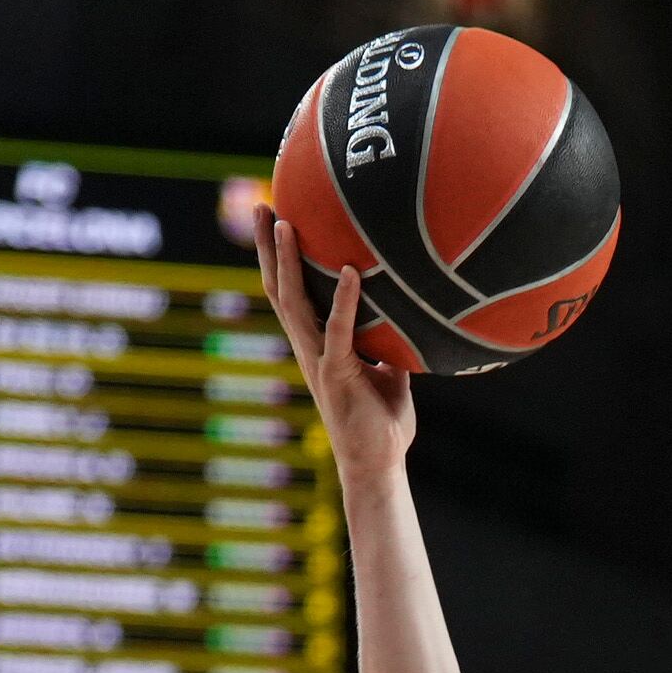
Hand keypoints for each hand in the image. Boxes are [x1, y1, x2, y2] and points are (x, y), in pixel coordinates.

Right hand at [258, 211, 417, 480]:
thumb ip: (389, 343)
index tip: (275, 218)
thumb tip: (409, 314)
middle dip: (267, 248)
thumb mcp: (390, 374)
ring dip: (287, 262)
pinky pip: (339, 331)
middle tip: (262, 205)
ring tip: (283, 223)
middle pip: (278, 289)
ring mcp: (319, 361)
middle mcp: (309, 348)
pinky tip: (351, 270)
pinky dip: (346, 301)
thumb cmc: (383, 425)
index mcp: (317, 346)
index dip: (279, 259)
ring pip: (293, 304)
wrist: (377, 467)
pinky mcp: (338, 375)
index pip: (290, 293)